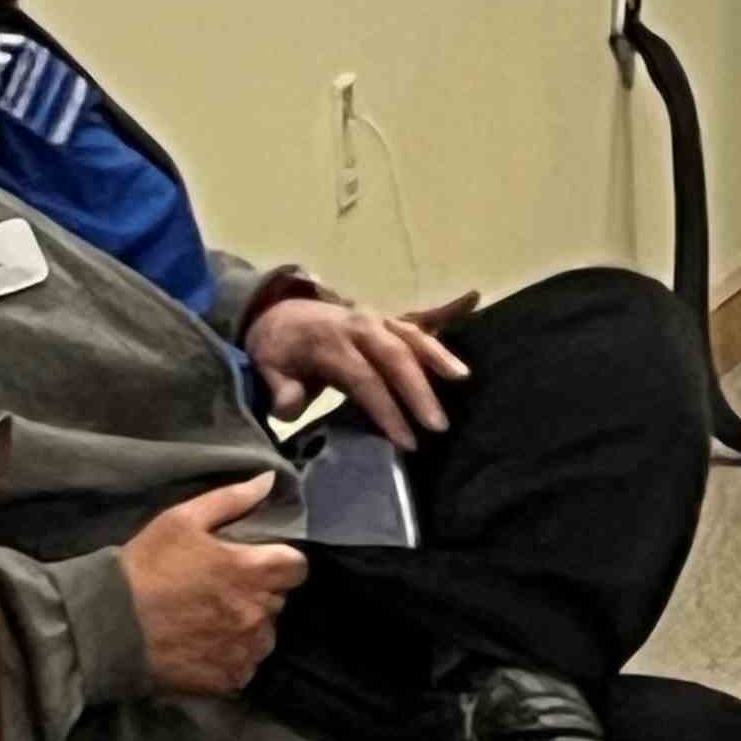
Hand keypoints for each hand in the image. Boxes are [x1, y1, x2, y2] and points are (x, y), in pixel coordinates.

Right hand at [118, 476, 303, 697]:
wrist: (103, 628)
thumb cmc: (145, 568)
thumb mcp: (182, 520)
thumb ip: (232, 499)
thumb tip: (269, 481)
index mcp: (253, 570)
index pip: (297, 567)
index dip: (279, 564)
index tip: (255, 566)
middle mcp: (257, 612)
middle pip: (278, 602)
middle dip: (258, 595)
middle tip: (224, 594)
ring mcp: (242, 650)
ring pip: (264, 638)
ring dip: (248, 631)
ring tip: (214, 625)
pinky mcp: (225, 680)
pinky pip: (244, 669)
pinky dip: (232, 661)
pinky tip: (206, 651)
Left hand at [247, 292, 470, 449]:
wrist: (278, 312)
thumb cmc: (277, 351)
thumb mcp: (265, 370)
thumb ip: (280, 389)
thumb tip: (291, 407)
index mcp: (330, 343)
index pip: (364, 379)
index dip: (386, 410)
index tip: (406, 440)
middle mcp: (359, 326)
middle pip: (396, 358)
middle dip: (419, 392)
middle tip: (438, 424)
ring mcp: (376, 318)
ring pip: (412, 336)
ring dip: (439, 357)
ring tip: (461, 379)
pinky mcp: (387, 318)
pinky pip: (418, 321)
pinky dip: (447, 312)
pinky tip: (474, 300)